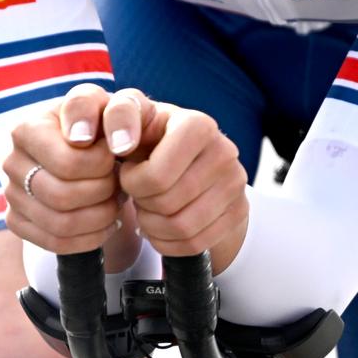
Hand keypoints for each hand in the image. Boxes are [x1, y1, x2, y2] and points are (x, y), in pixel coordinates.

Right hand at [1, 83, 134, 253]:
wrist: (93, 146)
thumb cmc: (103, 125)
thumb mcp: (113, 105)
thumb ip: (109, 110)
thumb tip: (81, 138)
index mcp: (27, 129)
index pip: (68, 164)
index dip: (102, 165)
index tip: (114, 153)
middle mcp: (12, 162)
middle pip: (62, 197)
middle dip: (102, 193)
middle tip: (117, 181)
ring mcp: (11, 194)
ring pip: (60, 224)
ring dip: (100, 217)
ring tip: (114, 201)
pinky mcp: (18, 220)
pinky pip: (55, 243)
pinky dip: (89, 238)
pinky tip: (105, 221)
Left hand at [116, 103, 247, 260]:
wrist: (184, 156)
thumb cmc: (151, 136)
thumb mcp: (133, 116)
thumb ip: (118, 114)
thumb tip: (120, 144)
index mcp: (198, 126)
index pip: (157, 176)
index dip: (133, 182)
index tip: (129, 172)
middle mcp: (224, 152)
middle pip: (168, 204)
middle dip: (142, 204)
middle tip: (138, 193)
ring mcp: (235, 184)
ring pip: (182, 228)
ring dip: (153, 225)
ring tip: (148, 208)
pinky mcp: (238, 211)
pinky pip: (195, 243)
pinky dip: (168, 242)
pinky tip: (160, 225)